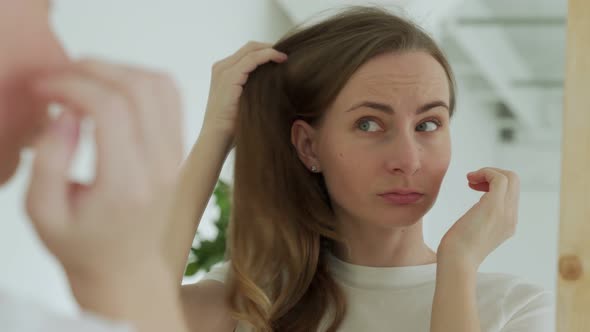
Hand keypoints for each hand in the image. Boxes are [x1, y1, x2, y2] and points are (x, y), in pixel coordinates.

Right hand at [26, 59, 183, 283]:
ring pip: (160, 86)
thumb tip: (65, 114)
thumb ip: (48, 162)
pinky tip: (110, 92)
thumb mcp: (43, 214)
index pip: (110, 109)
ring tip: (82, 81)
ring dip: (118, 70)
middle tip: (58, 77)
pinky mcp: (179, 150)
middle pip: (138, 88)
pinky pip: (171, 98)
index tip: (43, 87)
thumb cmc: (81, 245)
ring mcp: (175, 156)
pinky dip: (141, 81)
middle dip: (92, 69)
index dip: (72, 84)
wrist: (127, 268)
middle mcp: (159, 166)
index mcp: (126, 184)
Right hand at [202, 41, 286, 136]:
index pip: (247, 53)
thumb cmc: (232, 127)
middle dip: (270, 47)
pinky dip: (268, 55)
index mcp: (224, 72)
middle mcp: (222, 68)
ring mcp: (224, 70)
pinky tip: (281, 59)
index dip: (266, 51)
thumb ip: (255, 88)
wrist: (217, 138)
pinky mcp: (229, 76)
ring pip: (251, 49)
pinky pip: (252, 59)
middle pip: (250, 47)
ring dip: (271, 49)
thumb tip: (280, 84)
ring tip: (286, 56)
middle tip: (287, 54)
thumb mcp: (245, 102)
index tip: (283, 57)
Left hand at [437, 167, 519, 270]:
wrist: (457, 263)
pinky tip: (470, 179)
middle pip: (514, 182)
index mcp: (507, 224)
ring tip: (470, 179)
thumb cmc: (456, 252)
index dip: (493, 184)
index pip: (511, 194)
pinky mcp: (494, 207)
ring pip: (510, 177)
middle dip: (492, 174)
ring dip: (488, 172)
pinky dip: (485, 172)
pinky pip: (499, 178)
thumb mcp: (473, 235)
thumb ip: (480, 224)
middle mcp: (511, 217)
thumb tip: (473, 218)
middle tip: (471, 181)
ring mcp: (506, 212)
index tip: (474, 187)